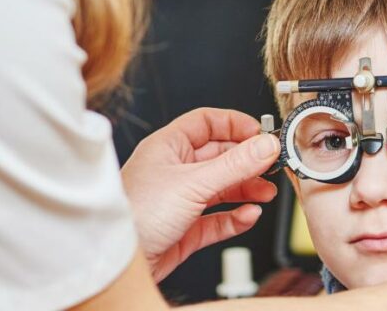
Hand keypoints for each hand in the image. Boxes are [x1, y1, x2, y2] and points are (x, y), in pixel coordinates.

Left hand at [121, 108, 280, 281]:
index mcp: (167, 147)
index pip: (206, 123)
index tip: (260, 133)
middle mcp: (174, 171)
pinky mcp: (186, 229)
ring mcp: (181, 200)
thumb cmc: (135, 215)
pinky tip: (249, 214)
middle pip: (220, 156)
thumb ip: (234, 165)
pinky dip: (237, 216)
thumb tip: (265, 145)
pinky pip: (219, 218)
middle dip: (247, 161)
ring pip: (222, 188)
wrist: (115, 263)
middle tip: (270, 164)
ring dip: (247, 189)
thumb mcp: (193, 183)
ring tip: (265, 192)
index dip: (235, 125)